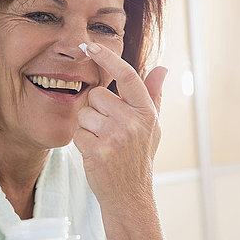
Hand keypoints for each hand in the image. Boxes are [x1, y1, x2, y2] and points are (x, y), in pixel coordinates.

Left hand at [74, 42, 167, 208]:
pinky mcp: (98, 151)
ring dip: (88, 127)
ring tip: (103, 143)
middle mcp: (133, 121)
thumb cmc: (138, 156)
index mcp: (146, 111)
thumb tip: (162, 68)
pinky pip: (77, 133)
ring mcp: (115, 137)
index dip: (108, 57)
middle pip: (97, 95)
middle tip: (108, 129)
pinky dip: (81, 142)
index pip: (127, 76)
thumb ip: (153, 95)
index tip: (91, 45)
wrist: (130, 194)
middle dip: (96, 109)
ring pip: (84, 114)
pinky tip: (95, 153)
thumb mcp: (152, 125)